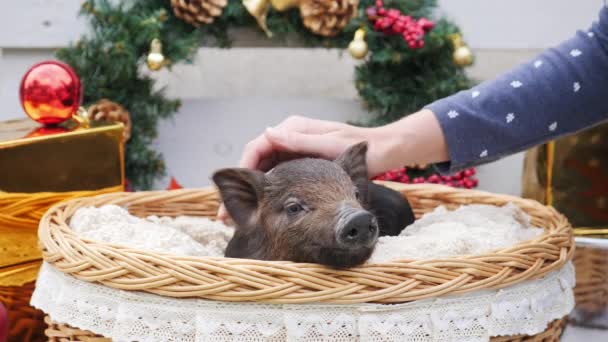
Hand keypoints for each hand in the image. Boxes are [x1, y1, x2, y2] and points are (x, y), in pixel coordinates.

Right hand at [217, 115, 384, 220]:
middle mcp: (289, 138)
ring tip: (233, 220)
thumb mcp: (329, 144)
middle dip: (238, 189)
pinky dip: (264, 195)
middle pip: (255, 162)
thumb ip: (299, 140)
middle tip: (224, 216)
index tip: (233, 195)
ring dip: (248, 196)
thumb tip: (267, 132)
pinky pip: (276, 179)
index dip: (241, 170)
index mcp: (292, 129)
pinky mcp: (300, 163)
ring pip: (262, 173)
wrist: (384, 150)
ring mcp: (294, 151)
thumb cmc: (361, 147)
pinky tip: (257, 213)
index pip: (257, 147)